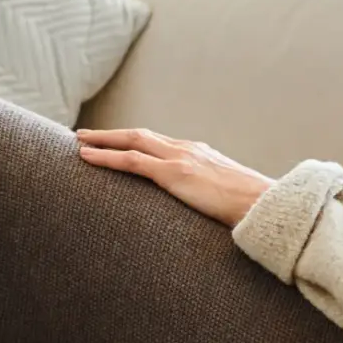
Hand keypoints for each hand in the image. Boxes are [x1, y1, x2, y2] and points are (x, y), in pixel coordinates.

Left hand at [76, 129, 273, 226]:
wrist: (264, 204)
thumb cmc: (250, 206)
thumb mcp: (226, 194)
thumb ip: (209, 193)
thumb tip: (203, 208)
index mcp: (201, 154)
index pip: (160, 142)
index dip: (135, 141)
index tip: (118, 142)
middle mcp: (189, 149)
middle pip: (142, 135)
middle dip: (112, 134)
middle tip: (85, 135)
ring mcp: (181, 158)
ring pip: (133, 141)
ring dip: (103, 140)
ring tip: (79, 142)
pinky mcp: (175, 173)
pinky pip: (132, 161)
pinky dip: (107, 156)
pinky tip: (86, 157)